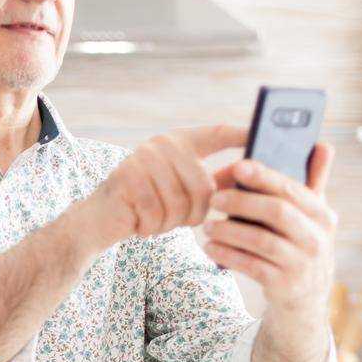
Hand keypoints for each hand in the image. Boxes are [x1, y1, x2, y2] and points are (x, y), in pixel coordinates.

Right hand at [83, 124, 248, 248]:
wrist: (99, 218)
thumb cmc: (146, 206)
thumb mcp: (179, 190)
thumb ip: (208, 182)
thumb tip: (246, 181)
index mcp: (179, 141)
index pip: (216, 133)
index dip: (240, 135)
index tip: (262, 135)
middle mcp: (162, 144)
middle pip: (204, 187)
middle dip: (196, 214)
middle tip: (178, 222)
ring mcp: (143, 159)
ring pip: (181, 204)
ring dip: (172, 224)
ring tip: (158, 221)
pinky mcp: (128, 179)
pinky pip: (158, 213)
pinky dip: (153, 228)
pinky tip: (143, 225)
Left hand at [201, 144, 336, 313]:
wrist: (306, 298)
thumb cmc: (301, 245)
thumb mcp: (312, 216)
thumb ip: (314, 181)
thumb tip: (323, 144)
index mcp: (322, 214)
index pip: (292, 189)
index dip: (264, 176)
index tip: (238, 165)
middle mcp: (316, 238)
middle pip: (277, 212)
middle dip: (242, 201)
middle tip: (214, 197)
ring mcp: (302, 264)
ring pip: (262, 241)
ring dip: (230, 230)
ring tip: (208, 225)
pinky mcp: (285, 285)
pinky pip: (252, 267)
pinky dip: (229, 255)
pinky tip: (211, 247)